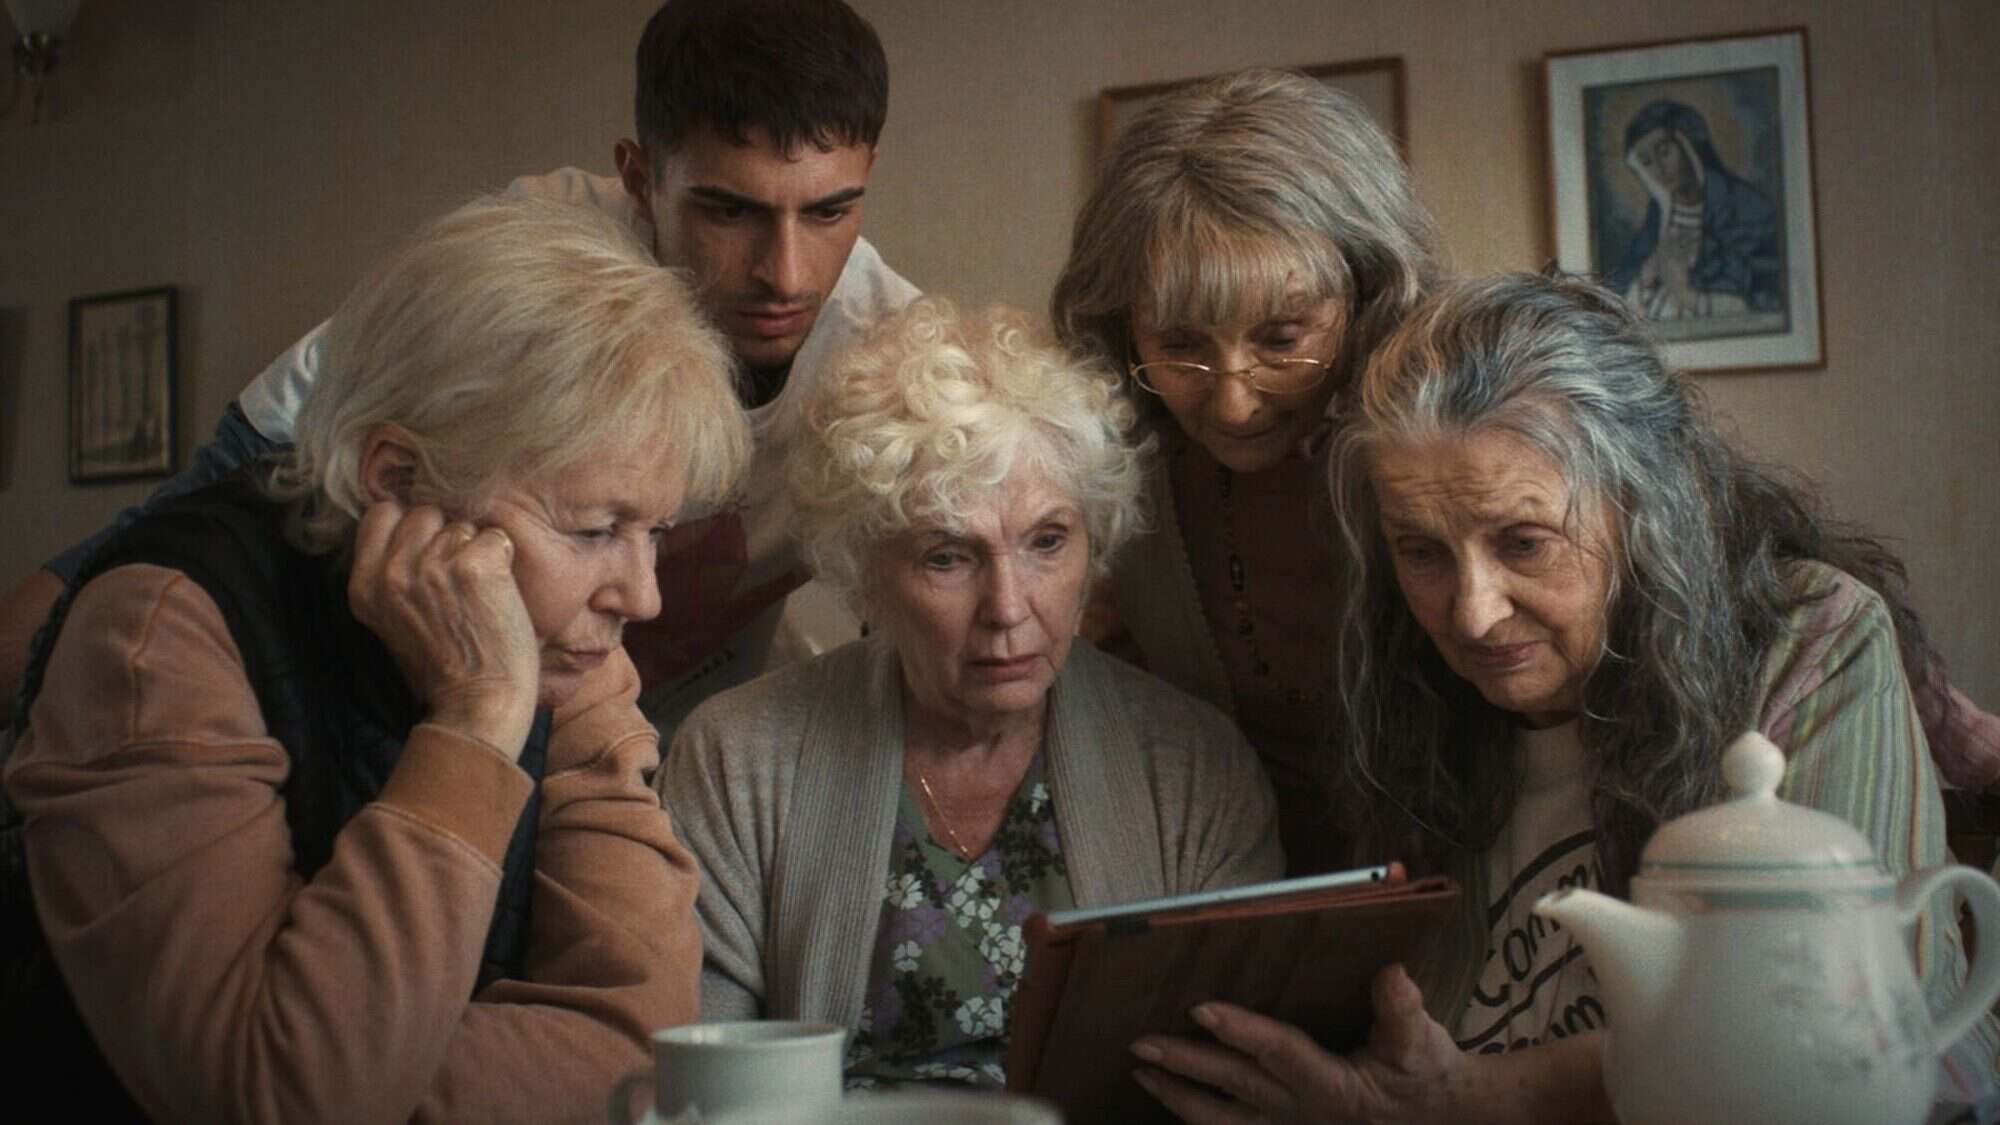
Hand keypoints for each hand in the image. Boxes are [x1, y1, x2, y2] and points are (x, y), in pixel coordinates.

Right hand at [348, 500, 537, 757]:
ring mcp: (432, 566)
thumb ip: (392, 573)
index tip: (427, 554)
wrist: (478, 706)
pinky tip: (498, 594)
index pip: (382, 514)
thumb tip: (408, 521)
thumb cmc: (445, 667)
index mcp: (364, 585)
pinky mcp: (474, 567)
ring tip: (478, 595)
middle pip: (424, 512)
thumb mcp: (393, 620)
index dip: (411, 527)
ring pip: (462, 525)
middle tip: (459, 582)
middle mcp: (392, 572)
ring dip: (476, 550)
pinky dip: (504, 559)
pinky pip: (495, 537)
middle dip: (445, 537)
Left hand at [1130, 964, 1463, 1124]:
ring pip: (1223, 1118)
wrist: (1433, 1115)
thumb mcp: (1421, 1041)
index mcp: (1331, 1084)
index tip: (1201, 1009)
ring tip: (1141, 1074)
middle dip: (1186, 1064)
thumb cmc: (1423, 1071)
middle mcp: (1301, 1109)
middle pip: (1234, 1084)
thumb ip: (1402, 1009)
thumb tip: (1392, 973)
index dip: (1240, 1030)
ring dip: (1179, 1097)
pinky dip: (1199, 1118)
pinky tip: (1170, 1103)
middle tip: (1141, 1044)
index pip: (1278, 1051)